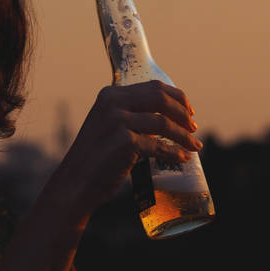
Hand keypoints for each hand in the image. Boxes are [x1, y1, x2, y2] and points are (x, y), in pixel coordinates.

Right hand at [44, 81, 202, 221]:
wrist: (75, 183)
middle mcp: (113, 103)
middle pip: (161, 99)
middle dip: (183, 113)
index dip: (176, 97)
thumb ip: (128, 116)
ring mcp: (118, 121)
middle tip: (194, 127)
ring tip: (194, 145)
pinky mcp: (124, 142)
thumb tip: (165, 118)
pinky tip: (182, 159)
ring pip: (163, 122)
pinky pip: (158, 146)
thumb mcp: (107, 126)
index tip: (189, 110)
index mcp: (110, 94)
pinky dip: (174, 153)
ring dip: (183, 135)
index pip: (152, 87)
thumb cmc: (95, 158)